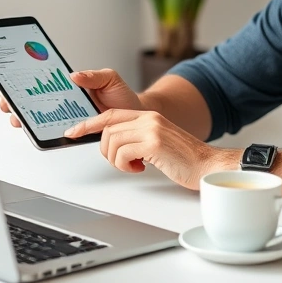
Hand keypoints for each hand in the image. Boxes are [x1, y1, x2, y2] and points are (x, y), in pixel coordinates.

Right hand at [0, 68, 142, 128]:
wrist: (136, 119)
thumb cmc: (122, 97)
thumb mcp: (110, 79)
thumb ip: (94, 76)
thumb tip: (74, 75)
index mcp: (70, 87)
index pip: (43, 82)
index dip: (24, 83)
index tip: (11, 83)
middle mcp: (66, 102)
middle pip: (36, 102)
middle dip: (17, 102)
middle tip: (9, 104)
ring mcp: (68, 118)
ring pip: (41, 119)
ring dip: (27, 119)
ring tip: (19, 119)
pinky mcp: (74, 133)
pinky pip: (56, 134)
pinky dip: (44, 134)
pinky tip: (38, 133)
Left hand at [63, 109, 239, 189]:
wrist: (209, 167)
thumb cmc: (185, 160)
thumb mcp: (158, 143)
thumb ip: (138, 138)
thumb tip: (113, 145)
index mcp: (149, 116)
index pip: (110, 114)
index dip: (88, 123)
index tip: (73, 132)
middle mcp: (149, 118)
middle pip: (107, 130)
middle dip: (107, 151)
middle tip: (124, 162)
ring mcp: (151, 129)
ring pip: (111, 142)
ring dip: (117, 161)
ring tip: (135, 166)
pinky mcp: (154, 143)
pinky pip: (122, 154)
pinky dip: (126, 166)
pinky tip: (142, 168)